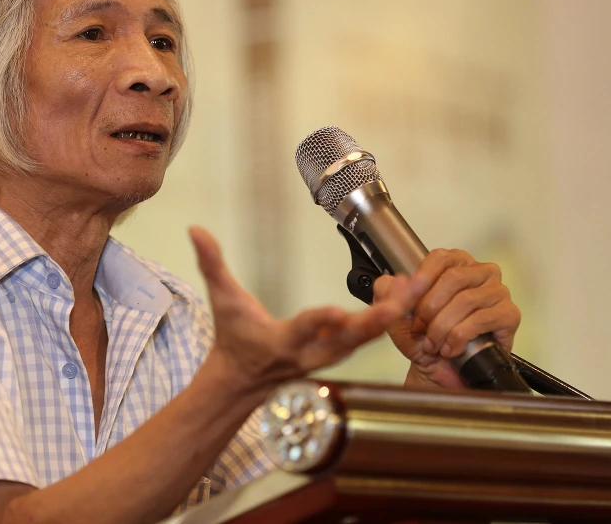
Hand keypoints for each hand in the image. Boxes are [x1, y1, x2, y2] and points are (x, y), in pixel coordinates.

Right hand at [189, 226, 427, 399]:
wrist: (242, 381)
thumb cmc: (233, 338)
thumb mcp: (221, 300)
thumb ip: (211, 264)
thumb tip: (195, 230)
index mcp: (280, 341)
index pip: (302, 330)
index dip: (319, 322)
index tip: (337, 313)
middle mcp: (309, 353)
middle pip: (348, 339)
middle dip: (377, 320)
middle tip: (403, 298)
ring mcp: (327, 357)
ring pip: (365, 339)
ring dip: (391, 316)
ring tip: (415, 289)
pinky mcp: (339, 354)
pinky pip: (369, 338)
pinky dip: (388, 319)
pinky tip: (406, 297)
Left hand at [374, 249, 521, 389]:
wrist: (437, 370)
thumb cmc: (422, 337)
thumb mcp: (395, 312)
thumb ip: (387, 290)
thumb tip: (398, 279)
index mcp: (454, 263)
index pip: (440, 259)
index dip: (422, 282)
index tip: (411, 305)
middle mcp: (480, 272)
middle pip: (453, 279)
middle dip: (430, 309)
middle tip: (420, 329)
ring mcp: (497, 292)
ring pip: (466, 300)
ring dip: (443, 327)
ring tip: (433, 343)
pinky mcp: (509, 315)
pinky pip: (483, 319)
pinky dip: (460, 336)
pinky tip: (451, 348)